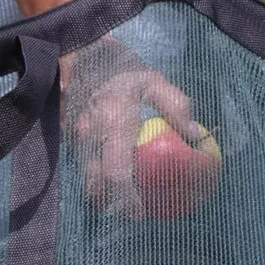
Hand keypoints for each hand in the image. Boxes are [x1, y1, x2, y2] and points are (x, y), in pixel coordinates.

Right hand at [61, 38, 197, 217]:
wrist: (80, 53)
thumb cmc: (121, 70)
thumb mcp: (153, 81)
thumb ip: (175, 106)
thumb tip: (193, 135)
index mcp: (112, 125)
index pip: (116, 173)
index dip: (128, 198)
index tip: (143, 211)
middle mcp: (90, 137)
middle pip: (96, 186)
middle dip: (115, 205)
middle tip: (137, 211)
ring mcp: (76, 140)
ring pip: (88, 179)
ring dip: (105, 195)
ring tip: (126, 200)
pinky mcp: (71, 138)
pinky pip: (85, 166)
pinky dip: (98, 179)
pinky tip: (115, 180)